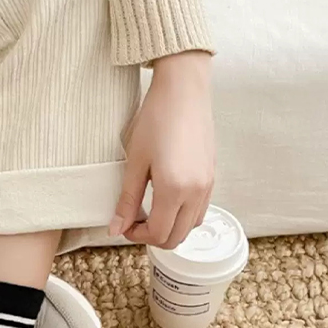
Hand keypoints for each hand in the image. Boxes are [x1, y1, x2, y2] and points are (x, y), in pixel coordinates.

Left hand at [109, 51, 214, 249]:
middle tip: (133, 221)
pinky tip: (165, 200)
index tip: (124, 225)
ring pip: (190, 227)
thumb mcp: (134, 162)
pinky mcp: (211, 177)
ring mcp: (207, 185)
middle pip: (176, 237)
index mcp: (175, 190)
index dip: (137, 236)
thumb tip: (116, 228)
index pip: (158, 233)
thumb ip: (126, 200)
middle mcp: (196, 192)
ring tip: (149, 210)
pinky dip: (182, 216)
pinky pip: (199, 210)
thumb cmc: (156, 119)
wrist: (184, 90)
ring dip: (169, 227)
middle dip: (152, 236)